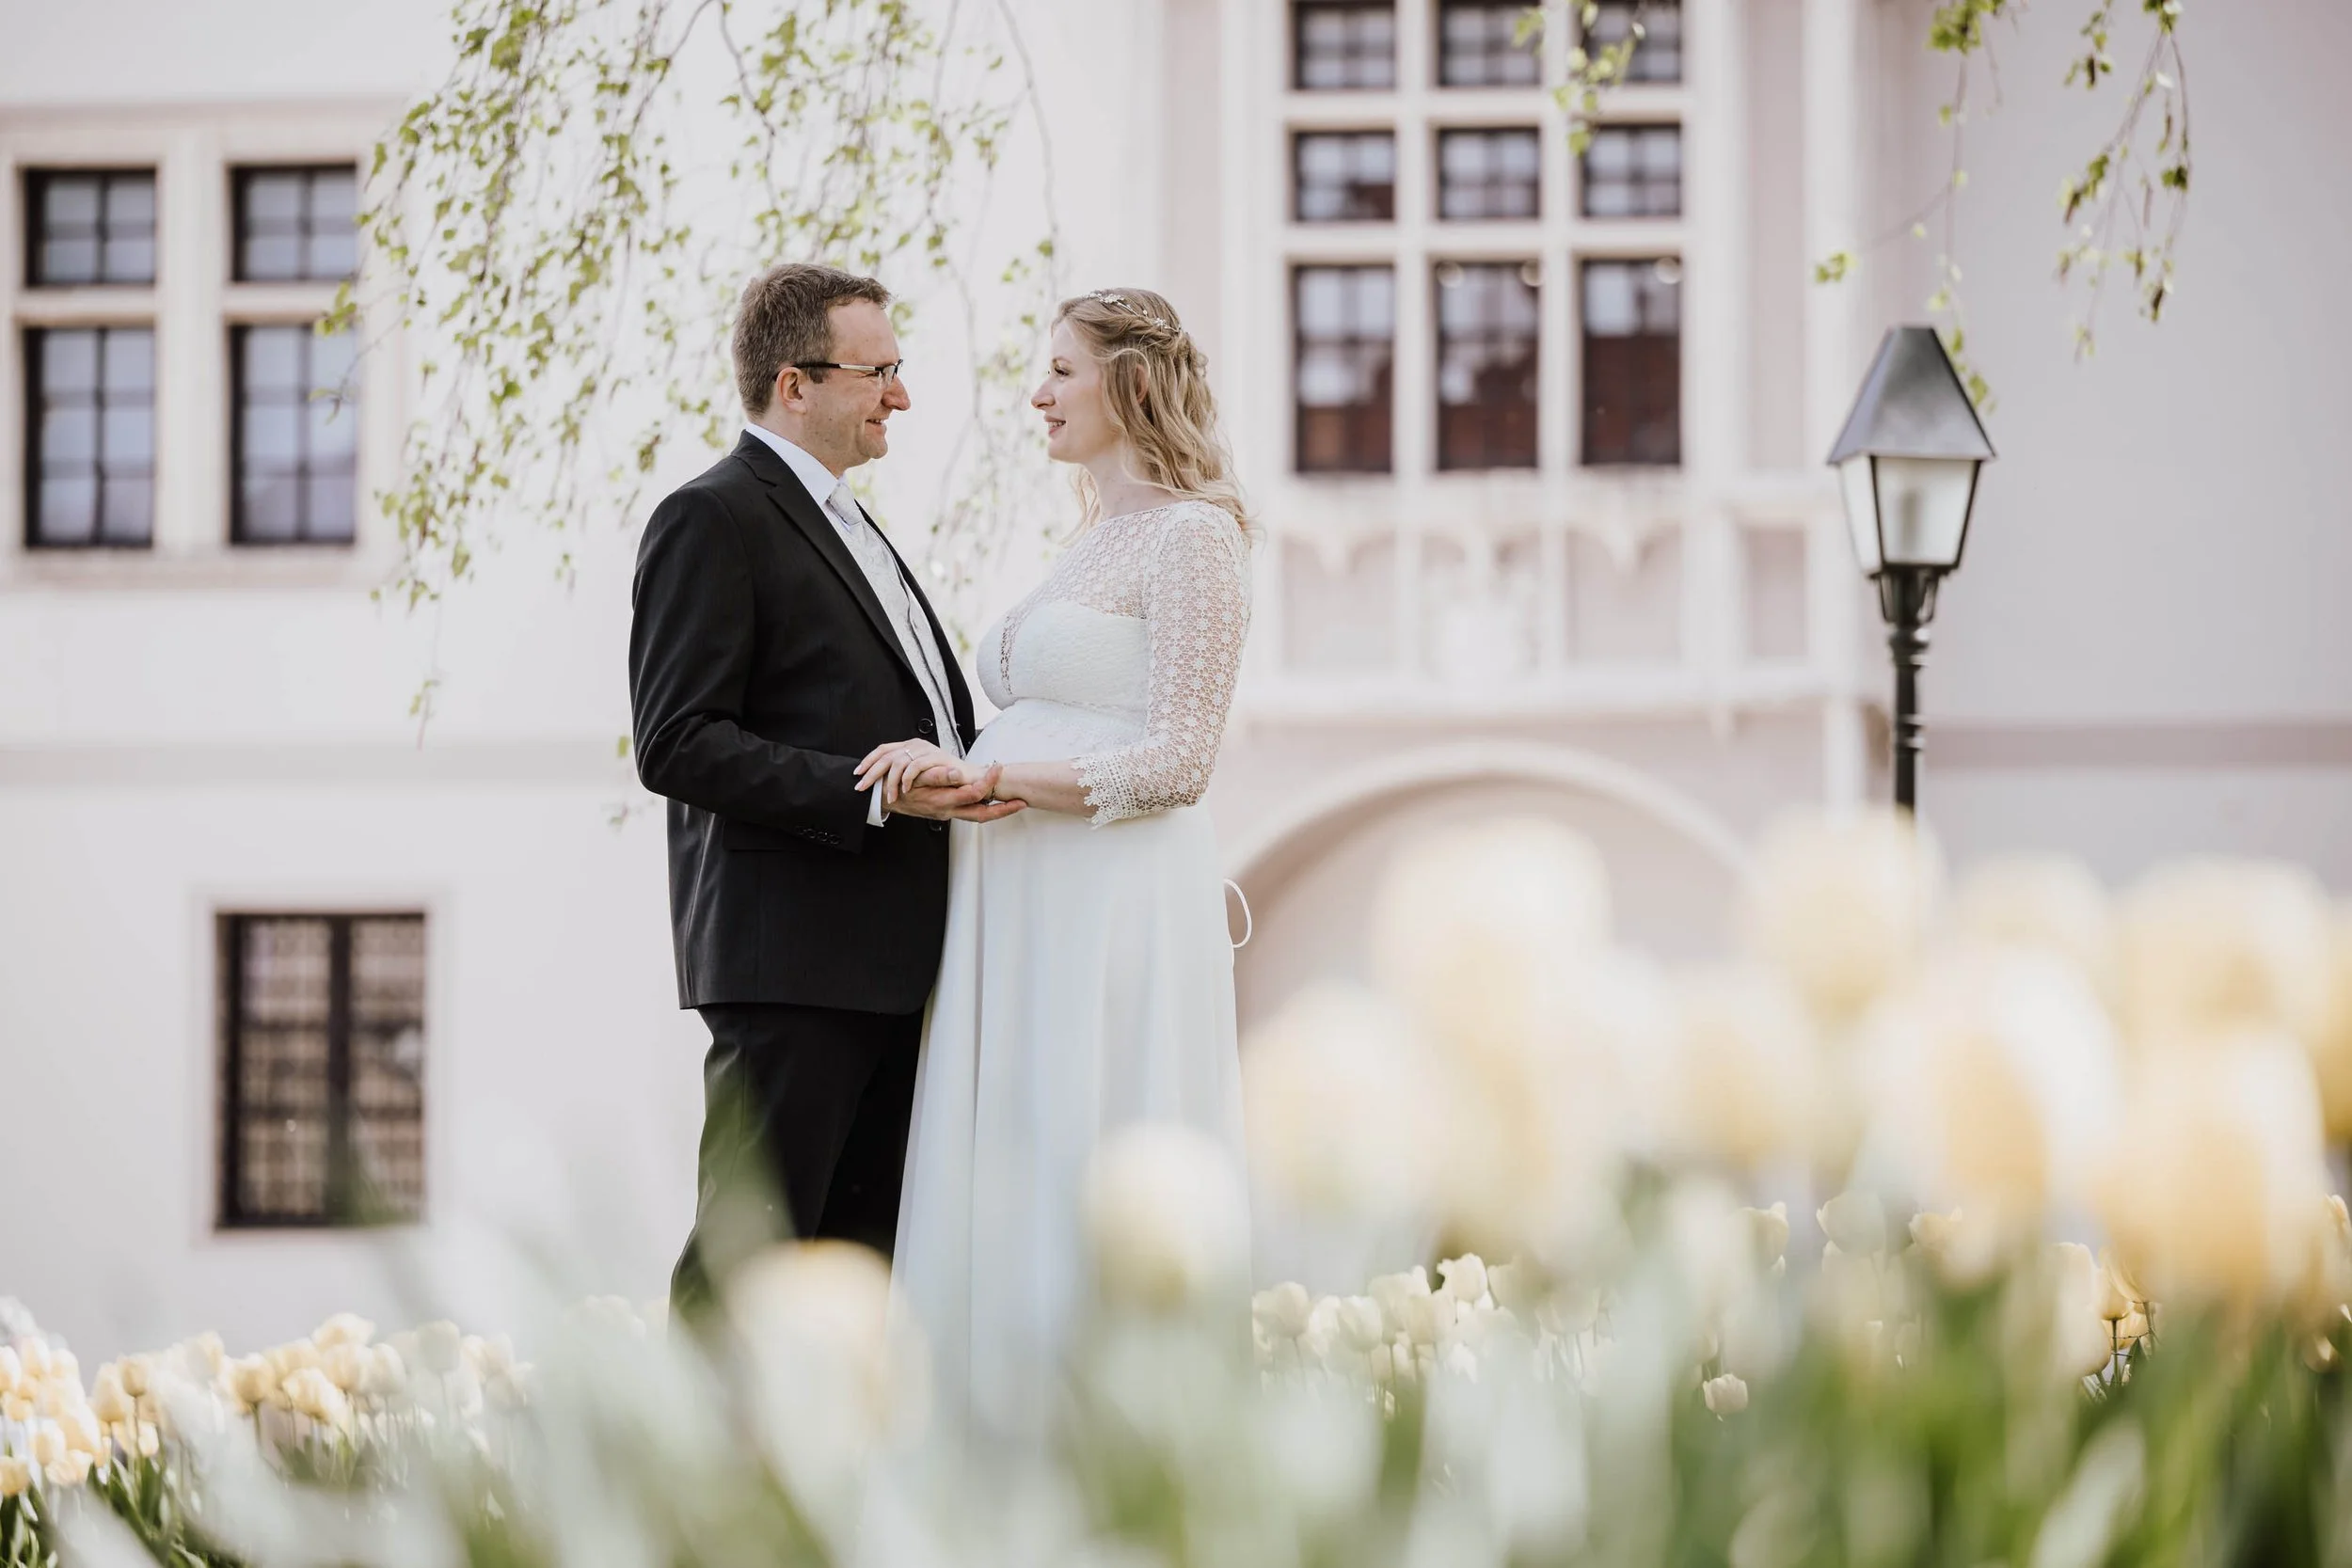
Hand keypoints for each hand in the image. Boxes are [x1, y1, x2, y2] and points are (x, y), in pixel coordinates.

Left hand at [856, 739, 956, 810]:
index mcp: (910, 746)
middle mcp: (916, 745)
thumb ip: (902, 772)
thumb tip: (880, 780)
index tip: (858, 773)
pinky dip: (907, 779)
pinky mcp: (935, 756)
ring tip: (890, 796)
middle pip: (886, 756)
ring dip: (891, 782)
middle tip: (862, 786)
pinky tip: (905, 790)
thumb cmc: (944, 777)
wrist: (967, 778)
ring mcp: (926, 749)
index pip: (883, 749)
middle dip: (871, 773)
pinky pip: (915, 767)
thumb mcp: (918, 773)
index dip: (868, 761)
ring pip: (898, 762)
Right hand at [888, 760, 1027, 822]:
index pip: (973, 794)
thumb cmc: (897, 787)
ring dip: (996, 811)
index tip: (998, 768)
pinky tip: (991, 800)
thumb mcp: (914, 778)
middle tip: (1022, 802)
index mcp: (942, 801)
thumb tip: (955, 773)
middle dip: (1004, 810)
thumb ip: (935, 776)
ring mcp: (948, 813)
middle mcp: (947, 811)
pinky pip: (970, 813)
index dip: (988, 782)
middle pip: (982, 814)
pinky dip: (984, 808)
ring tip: (1013, 803)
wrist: (884, 800)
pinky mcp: (947, 811)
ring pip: (978, 816)